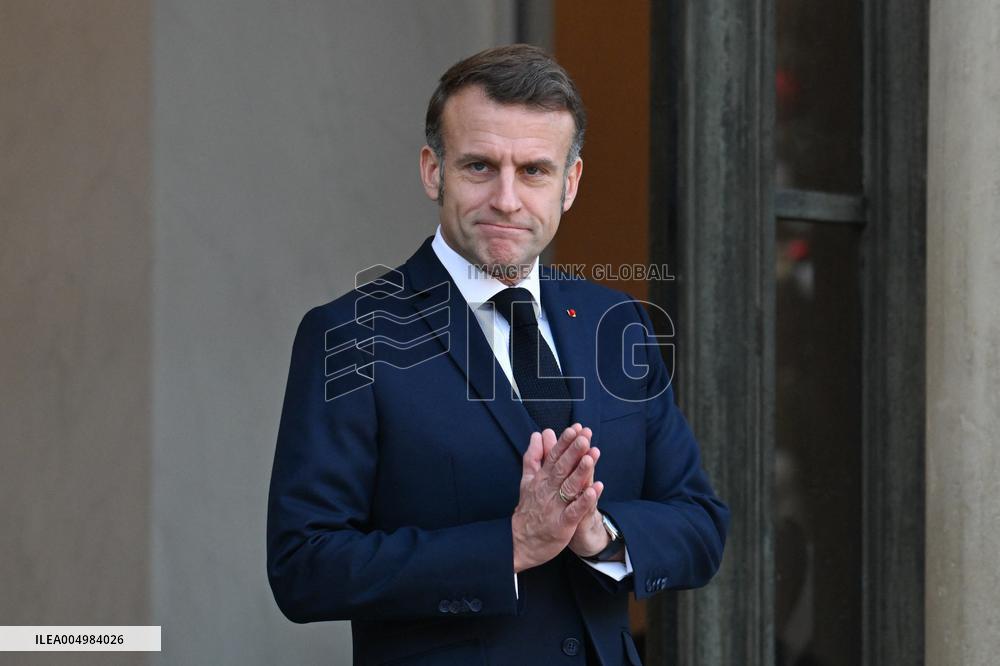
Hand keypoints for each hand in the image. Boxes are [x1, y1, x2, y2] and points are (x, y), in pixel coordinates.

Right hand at [538, 426, 609, 557]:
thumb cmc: (528, 510)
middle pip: (562, 468)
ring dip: (581, 472)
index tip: (575, 428)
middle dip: (574, 451)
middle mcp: (548, 490)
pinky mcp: (562, 524)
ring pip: (569, 487)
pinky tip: (595, 490)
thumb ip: (534, 457)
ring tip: (592, 456)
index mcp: (542, 479)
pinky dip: (584, 501)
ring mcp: (555, 507)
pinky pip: (574, 511)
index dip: (564, 442)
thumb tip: (537, 435)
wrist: (519, 543)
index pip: (553, 456)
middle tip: (584, 436)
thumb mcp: (527, 480)